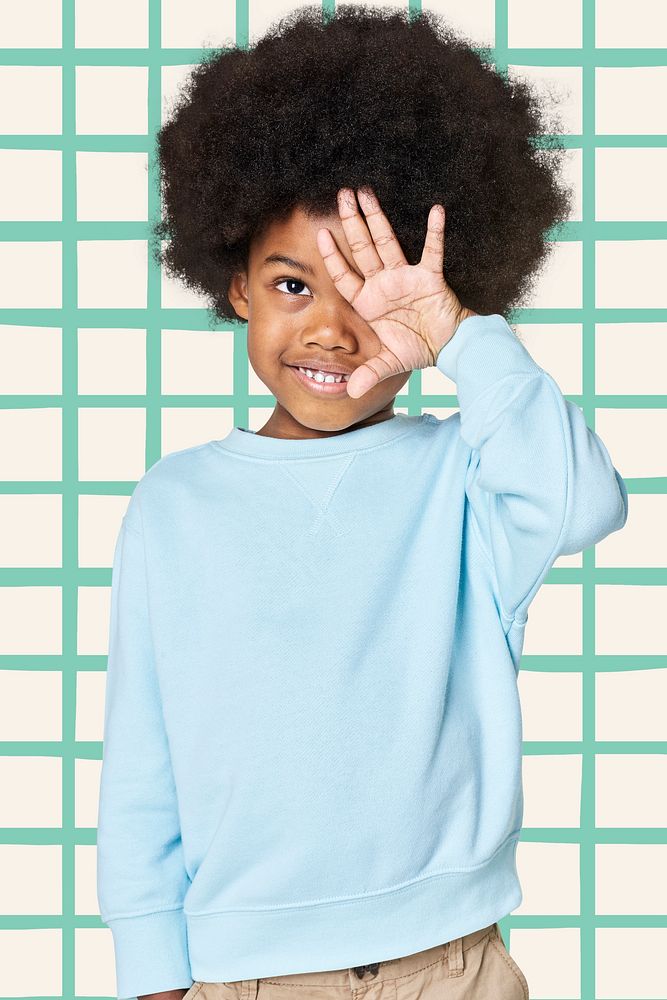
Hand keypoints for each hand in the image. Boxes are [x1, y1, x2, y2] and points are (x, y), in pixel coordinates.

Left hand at [316, 187, 476, 398]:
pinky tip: (435, 211)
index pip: (345, 275)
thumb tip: (350, 393)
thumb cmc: (416, 348)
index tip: (319, 235)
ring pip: (387, 242)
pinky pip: (432, 251)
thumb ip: (369, 374)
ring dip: (377, 218)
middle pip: (362, 249)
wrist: (447, 347)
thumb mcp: (388, 363)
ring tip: (366, 192)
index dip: (332, 257)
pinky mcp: (430, 278)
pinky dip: (434, 233)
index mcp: (369, 301)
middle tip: (340, 194)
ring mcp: (406, 277)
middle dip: (351, 222)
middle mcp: (383, 284)